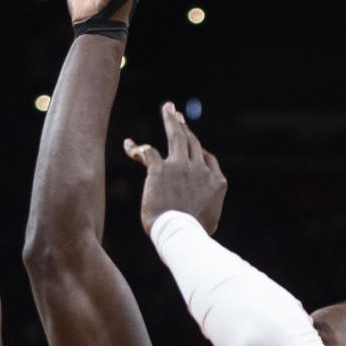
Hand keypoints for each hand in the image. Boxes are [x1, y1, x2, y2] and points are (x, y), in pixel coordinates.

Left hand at [125, 103, 226, 236]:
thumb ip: (207, 209)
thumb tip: (203, 215)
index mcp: (216, 182)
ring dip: (172, 121)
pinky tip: (129, 145)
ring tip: (168, 109)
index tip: (190, 145)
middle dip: (185, 128)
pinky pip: (147, 152)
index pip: (207, 159)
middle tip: (178, 117)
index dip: (197, 151)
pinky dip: (136, 148)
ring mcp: (182, 167)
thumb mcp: (209, 221)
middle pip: (193, 143)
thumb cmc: (194, 235)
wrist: (181, 235)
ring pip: (178, 137)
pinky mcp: (162, 169)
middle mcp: (201, 170)